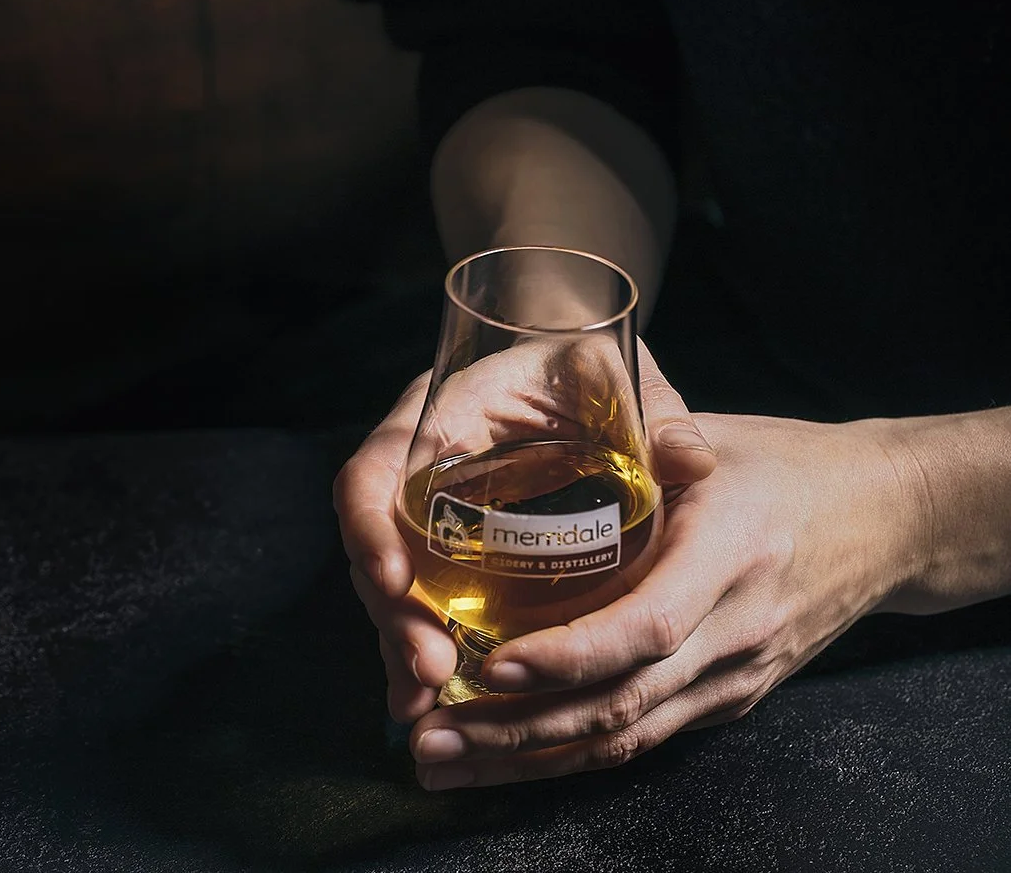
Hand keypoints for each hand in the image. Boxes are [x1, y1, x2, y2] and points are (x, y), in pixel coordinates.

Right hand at [332, 341, 716, 723]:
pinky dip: (421, 648)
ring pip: (393, 587)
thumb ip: (649, 409)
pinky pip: (421, 600)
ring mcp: (427, 513)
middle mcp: (416, 469)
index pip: (372, 472)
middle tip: (430, 669)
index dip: (371, 527)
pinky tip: (433, 698)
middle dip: (394, 614)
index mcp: (439, 416)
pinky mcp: (448, 548)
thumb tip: (691, 460)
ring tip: (426, 700)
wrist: (567, 365)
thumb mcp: (612, 370)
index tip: (395, 578)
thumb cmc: (581, 362)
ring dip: (402, 644)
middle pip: (377, 548)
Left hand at [406, 413, 924, 788]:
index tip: (488, 665)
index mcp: (728, 556)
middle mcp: (733, 632)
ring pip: (625, 738)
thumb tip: (534, 446)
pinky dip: (571, 754)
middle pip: (620, 704)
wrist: (888, 518)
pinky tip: (507, 759)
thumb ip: (636, 454)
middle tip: (430, 740)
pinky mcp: (730, 698)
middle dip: (517, 733)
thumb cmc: (786, 466)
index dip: (566, 656)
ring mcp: (735, 676)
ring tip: (446, 763)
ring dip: (529, 760)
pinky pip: (644, 736)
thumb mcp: (715, 442)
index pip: (644, 626)